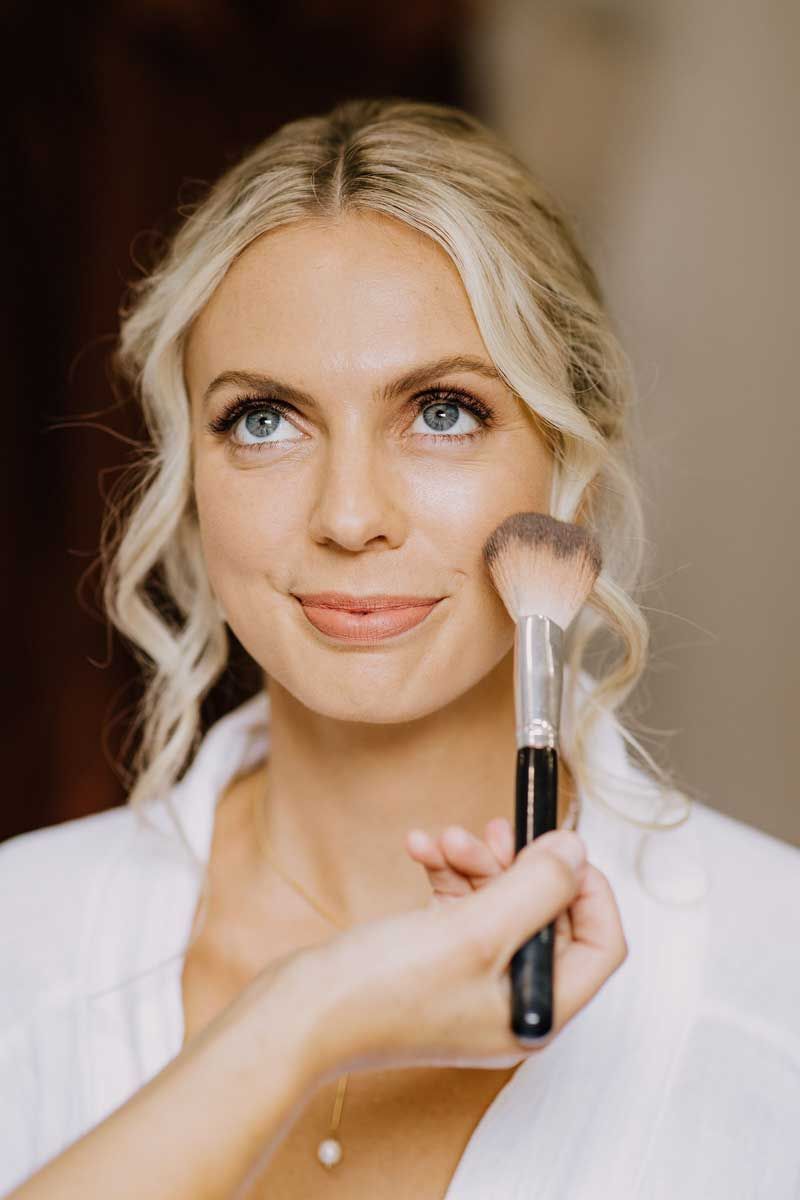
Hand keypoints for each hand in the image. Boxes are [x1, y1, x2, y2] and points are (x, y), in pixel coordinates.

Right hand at [282, 825, 626, 1082]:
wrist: (298, 1016)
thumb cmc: (382, 993)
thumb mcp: (475, 932)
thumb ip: (537, 888)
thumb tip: (575, 851)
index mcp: (537, 1011)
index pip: (600, 944)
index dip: (588, 888)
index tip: (560, 845)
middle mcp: (510, 1001)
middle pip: (545, 915)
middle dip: (516, 864)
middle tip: (488, 832)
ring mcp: (471, 983)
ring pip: (498, 902)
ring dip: (473, 861)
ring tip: (440, 839)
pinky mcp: (434, 964)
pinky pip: (458, 907)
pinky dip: (444, 874)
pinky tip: (417, 851)